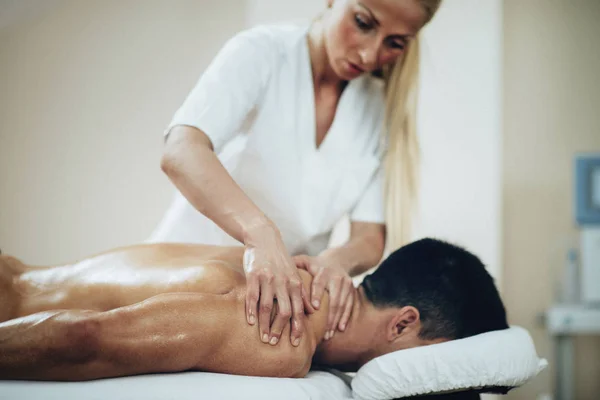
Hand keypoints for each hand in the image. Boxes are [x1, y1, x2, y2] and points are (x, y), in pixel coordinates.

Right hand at [243, 225, 312, 346]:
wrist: (264, 238)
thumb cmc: (280, 259)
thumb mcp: (294, 274)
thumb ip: (302, 292)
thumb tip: (313, 311)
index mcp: (295, 283)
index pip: (298, 310)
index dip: (297, 327)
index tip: (295, 343)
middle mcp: (283, 282)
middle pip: (284, 311)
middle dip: (280, 330)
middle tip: (275, 343)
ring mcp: (268, 279)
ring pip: (268, 307)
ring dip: (265, 325)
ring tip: (263, 338)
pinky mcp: (253, 275)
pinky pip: (252, 296)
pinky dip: (251, 310)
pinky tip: (250, 322)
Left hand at [293, 254, 353, 339]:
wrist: (339, 259)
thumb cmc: (315, 264)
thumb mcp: (305, 260)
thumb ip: (294, 264)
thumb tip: (276, 270)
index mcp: (323, 271)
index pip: (319, 283)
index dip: (316, 294)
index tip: (314, 308)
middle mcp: (336, 277)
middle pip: (333, 298)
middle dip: (328, 316)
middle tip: (321, 332)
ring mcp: (346, 284)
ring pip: (341, 304)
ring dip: (335, 321)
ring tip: (327, 335)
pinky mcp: (352, 290)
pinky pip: (350, 305)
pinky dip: (345, 317)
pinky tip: (340, 329)